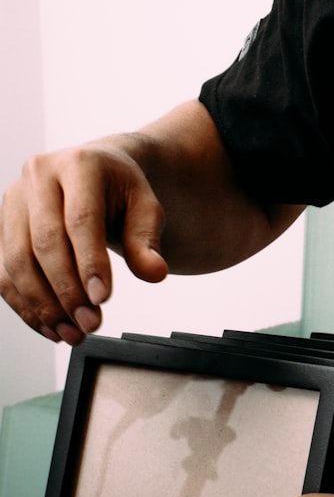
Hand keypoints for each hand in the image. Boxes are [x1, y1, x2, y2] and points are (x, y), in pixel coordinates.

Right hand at [0, 141, 167, 344]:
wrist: (98, 171)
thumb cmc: (122, 190)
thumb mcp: (146, 207)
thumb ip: (148, 241)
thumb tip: (155, 273)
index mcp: (80, 164)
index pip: (81, 219)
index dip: (90, 262)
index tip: (102, 299)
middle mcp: (39, 176)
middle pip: (45, 243)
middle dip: (67, 290)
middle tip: (90, 323)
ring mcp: (15, 200)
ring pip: (18, 261)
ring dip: (43, 305)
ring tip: (71, 332)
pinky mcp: (3, 225)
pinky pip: (4, 272)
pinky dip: (25, 304)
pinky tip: (50, 326)